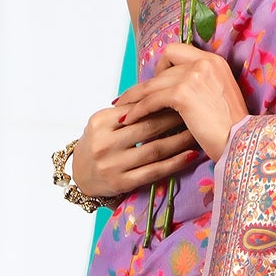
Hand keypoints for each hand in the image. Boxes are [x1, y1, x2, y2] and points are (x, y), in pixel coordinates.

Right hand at [71, 102, 198, 203]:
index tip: (181, 96)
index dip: (160, 102)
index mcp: (100, 122)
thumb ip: (128, 111)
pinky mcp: (122, 183)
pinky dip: (175, 163)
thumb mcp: (104, 123)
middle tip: (195, 111)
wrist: (79, 175)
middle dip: (174, 118)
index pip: (135, 109)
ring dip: (180, 140)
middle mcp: (104, 143)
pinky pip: (154, 171)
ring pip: (154, 149)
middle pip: (147, 127)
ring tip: (197, 131)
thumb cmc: (98, 143)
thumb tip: (161, 93)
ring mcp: (113, 165)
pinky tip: (190, 155)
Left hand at [111, 43, 248, 165]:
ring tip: (122, 108)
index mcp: (214, 61)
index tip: (157, 83)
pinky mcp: (182, 93)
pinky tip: (129, 119)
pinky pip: (151, 99)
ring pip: (153, 83)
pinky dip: (138, 109)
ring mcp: (193, 75)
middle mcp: (204, 62)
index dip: (163, 66)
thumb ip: (200, 87)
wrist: (242, 143)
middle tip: (133, 97)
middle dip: (146, 81)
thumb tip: (172, 93)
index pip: (178, 51)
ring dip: (135, 97)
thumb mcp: (219, 98)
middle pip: (163, 64)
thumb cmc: (232, 130)